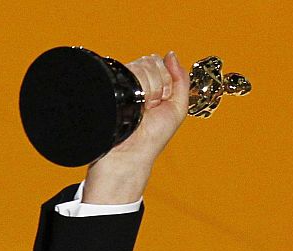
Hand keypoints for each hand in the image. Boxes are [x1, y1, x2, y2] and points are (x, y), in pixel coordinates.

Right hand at [83, 52, 188, 203]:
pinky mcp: (111, 84)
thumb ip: (181, 82)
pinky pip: (128, 72)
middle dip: (157, 85)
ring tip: (141, 108)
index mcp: (150, 84)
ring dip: (147, 89)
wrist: (129, 152)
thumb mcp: (178, 109)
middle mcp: (135, 81)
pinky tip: (135, 104)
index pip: (158, 63)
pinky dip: (137, 89)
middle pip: (150, 63)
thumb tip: (172, 55)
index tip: (161, 100)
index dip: (164, 81)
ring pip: (140, 66)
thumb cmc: (153, 136)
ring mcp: (122, 82)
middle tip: (150, 107)